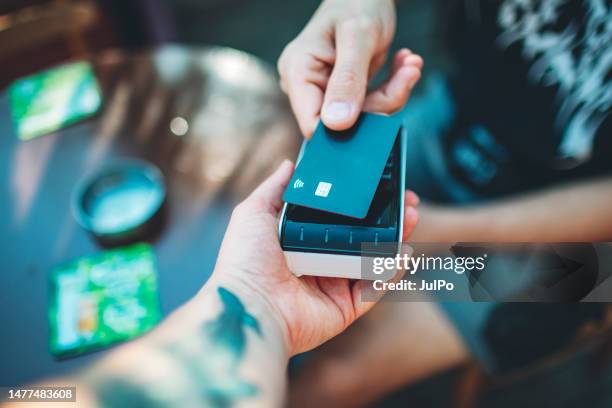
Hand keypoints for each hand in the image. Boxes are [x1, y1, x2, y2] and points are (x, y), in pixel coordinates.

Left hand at [207, 160, 419, 354]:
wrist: (249, 305)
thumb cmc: (245, 259)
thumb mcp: (254, 212)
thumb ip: (276, 188)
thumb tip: (290, 164)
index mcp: (301, 240)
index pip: (339, 217)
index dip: (360, 201)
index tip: (379, 183)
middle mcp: (320, 261)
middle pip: (362, 236)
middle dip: (386, 216)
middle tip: (405, 199)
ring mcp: (335, 285)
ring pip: (373, 258)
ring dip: (396, 238)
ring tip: (410, 216)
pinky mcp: (346, 307)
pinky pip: (375, 286)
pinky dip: (391, 270)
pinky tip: (403, 250)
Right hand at [277, 0, 422, 136]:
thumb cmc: (358, 2)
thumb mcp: (358, 37)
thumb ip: (348, 80)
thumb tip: (337, 124)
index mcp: (298, 72)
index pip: (313, 124)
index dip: (347, 128)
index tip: (383, 107)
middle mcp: (307, 85)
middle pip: (342, 123)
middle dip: (380, 104)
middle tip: (408, 74)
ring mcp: (326, 89)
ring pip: (362, 117)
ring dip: (393, 93)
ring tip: (409, 65)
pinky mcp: (345, 91)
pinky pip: (370, 105)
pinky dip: (392, 88)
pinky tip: (403, 65)